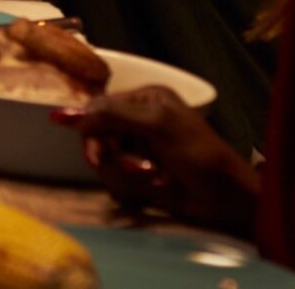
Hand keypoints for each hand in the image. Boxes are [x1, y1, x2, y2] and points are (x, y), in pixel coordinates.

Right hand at [60, 87, 258, 233]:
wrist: (227, 196)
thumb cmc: (198, 154)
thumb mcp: (157, 125)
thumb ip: (113, 114)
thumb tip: (66, 113)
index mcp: (145, 98)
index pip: (99, 106)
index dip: (91, 128)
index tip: (95, 152)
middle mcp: (138, 120)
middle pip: (97, 134)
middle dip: (114, 155)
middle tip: (134, 170)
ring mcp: (139, 148)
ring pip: (105, 159)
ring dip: (126, 172)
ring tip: (154, 176)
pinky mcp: (140, 173)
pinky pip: (115, 178)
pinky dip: (132, 185)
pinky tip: (156, 185)